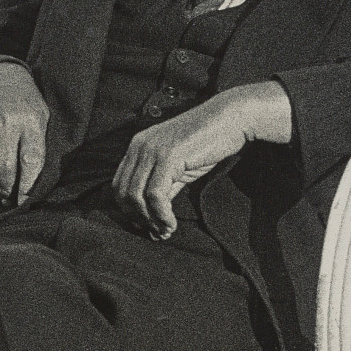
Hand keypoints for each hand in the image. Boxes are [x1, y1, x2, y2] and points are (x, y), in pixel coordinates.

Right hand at [0, 63, 48, 203]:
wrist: (0, 78)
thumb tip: (34, 188)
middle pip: (4, 166)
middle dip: (6, 190)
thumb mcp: (42, 121)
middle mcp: (6, 121)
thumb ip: (39, 149)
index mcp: (31, 122)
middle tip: (8, 199)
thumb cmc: (26, 108)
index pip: (30, 161)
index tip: (24, 202)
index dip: (27, 187)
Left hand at [112, 82, 292, 239]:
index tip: (148, 225)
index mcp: (137, 146)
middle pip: (123, 193)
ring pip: (137, 197)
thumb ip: (163, 189)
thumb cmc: (208, 142)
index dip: (129, 210)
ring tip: (166, 230)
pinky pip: (155, 195)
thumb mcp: (178, 168)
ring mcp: (152, 150)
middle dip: (138, 218)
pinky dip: (161, 214)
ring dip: (151, 220)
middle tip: (158, 232)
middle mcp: (140, 146)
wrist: (230, 119)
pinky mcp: (168, 157)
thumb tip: (154, 220)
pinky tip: (172, 223)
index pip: (119, 185)